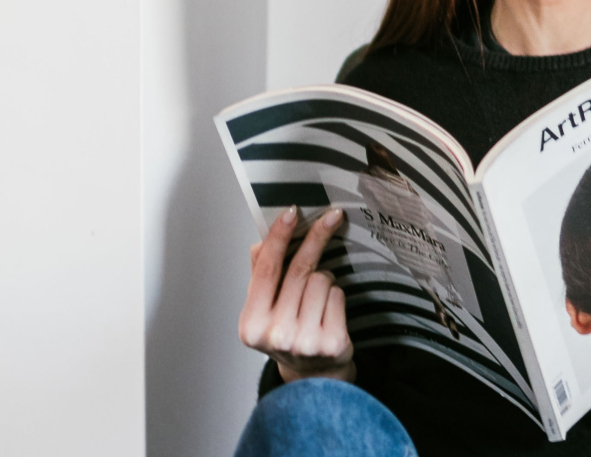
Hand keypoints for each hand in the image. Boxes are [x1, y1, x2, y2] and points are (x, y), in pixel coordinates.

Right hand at [238, 206, 356, 382]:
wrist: (312, 378)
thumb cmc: (287, 335)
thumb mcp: (264, 310)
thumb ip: (260, 276)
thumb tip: (260, 243)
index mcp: (252, 324)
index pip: (267, 270)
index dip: (279, 237)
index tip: (292, 213)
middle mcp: (276, 335)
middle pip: (300, 270)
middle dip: (317, 239)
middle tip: (332, 217)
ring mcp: (305, 342)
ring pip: (322, 280)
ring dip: (325, 281)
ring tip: (317, 299)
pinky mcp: (332, 344)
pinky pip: (339, 296)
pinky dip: (336, 297)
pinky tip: (329, 312)